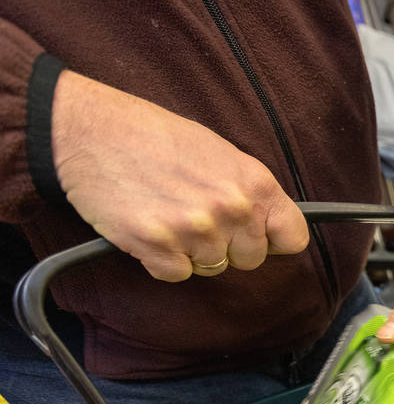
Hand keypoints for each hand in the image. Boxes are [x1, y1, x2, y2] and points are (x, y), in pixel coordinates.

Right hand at [51, 71, 308, 280]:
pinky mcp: (158, 246)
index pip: (294, 237)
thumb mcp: (218, 152)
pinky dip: (160, 259)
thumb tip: (268, 224)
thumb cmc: (153, 136)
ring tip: (165, 211)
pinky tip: (146, 226)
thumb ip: (248, 191)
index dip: (274, 241)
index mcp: (254, 183)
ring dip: (189, 250)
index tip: (258, 237)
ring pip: (211, 267)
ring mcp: (196, 229)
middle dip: (226, 246)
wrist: (89, 129)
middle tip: (193, 214)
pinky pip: (175, 274)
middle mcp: (232, 208)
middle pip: (250, 259)